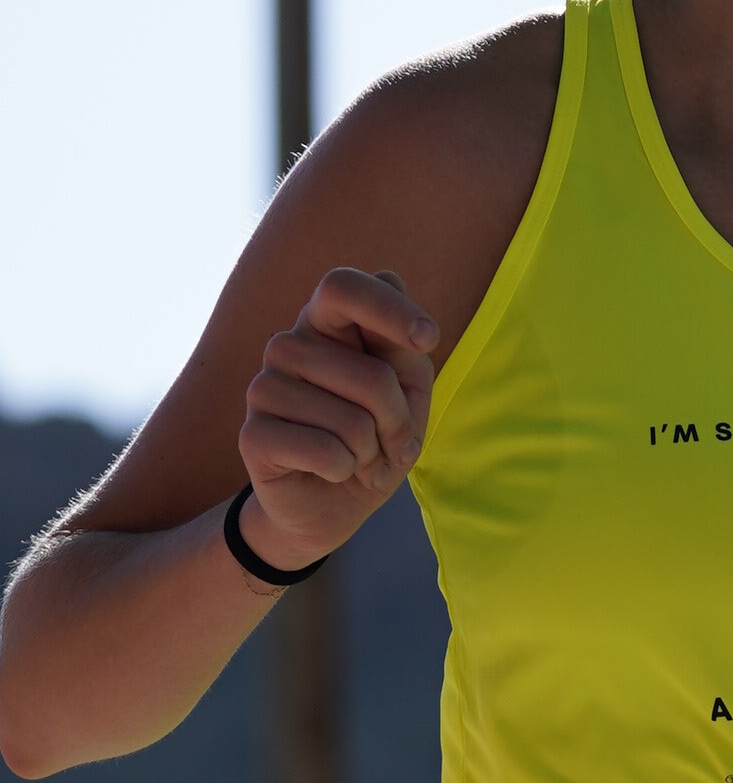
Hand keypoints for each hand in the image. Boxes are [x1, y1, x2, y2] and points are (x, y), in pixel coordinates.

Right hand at [237, 269, 438, 571]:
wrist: (331, 504)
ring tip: (360, 458)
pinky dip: (347, 469)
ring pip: (352, 420)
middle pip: (372, 375)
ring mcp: (265, 387)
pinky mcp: (253, 434)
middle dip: (398, 420)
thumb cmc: (375, 436)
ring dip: (373, 452)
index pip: (342, 285)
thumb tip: (391, 279)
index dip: (389, 308)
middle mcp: (289, 346)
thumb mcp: (406, 390)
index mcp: (326, 324)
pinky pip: (326, 451)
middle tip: (392, 442)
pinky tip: (334, 471)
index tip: (428, 339)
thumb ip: (402, 344)